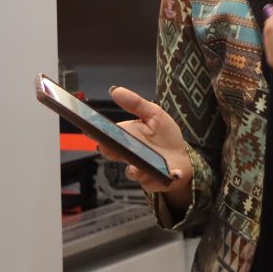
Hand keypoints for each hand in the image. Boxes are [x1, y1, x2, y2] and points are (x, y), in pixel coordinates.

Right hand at [96, 87, 192, 207]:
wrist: (182, 156)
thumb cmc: (164, 135)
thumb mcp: (153, 113)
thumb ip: (135, 103)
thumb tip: (114, 90)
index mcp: (127, 136)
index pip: (107, 136)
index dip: (97, 133)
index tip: (90, 129)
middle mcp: (129, 154)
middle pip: (113, 154)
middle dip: (109, 151)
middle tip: (106, 146)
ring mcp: (140, 169)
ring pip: (131, 171)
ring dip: (133, 169)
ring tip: (135, 166)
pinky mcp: (153, 181)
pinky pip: (155, 181)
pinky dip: (163, 176)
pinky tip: (172, 172)